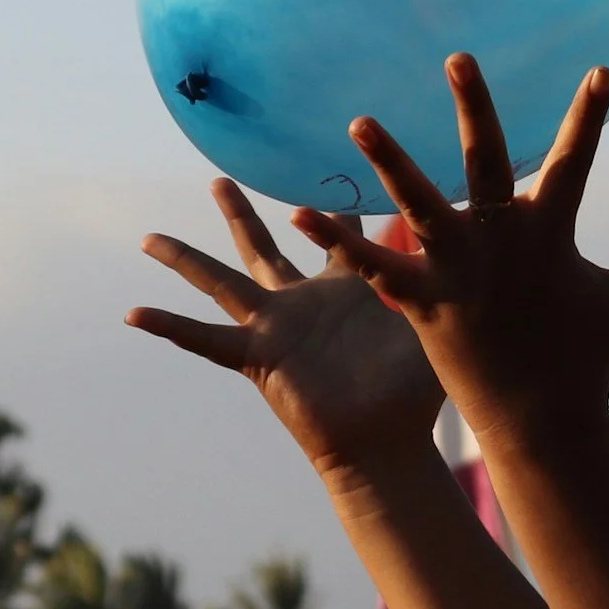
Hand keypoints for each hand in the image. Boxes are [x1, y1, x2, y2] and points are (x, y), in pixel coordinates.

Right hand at [125, 178, 445, 473]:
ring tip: (148, 237)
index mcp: (343, 288)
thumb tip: (474, 232)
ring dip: (185, 259)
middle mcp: (301, 304)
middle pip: (262, 246)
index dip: (333, 206)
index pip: (334, 233)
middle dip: (240, 214)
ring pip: (220, 282)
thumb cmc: (416, 389)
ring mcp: (274, 329)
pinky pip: (207, 340)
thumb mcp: (427, 316)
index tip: (329, 167)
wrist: (389, 441)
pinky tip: (134, 313)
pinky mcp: (258, 359)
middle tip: (218, 178)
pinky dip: (172, 328)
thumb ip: (434, 271)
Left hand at [288, 55, 608, 439]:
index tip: (599, 69)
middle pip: (487, 161)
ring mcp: (460, 270)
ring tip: (358, 120)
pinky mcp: (423, 302)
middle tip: (458, 57)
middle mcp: (502, 241)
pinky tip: (300, 211)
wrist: (543, 421)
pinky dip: (339, 241)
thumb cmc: (589, 355)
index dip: (589, 115)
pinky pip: (374, 265)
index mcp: (550, 231)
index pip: (576, 158)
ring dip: (389, 162)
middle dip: (475, 108)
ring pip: (419, 204)